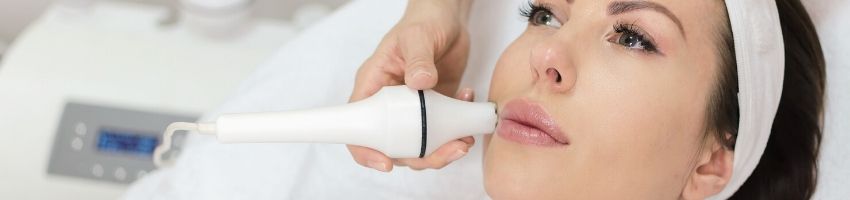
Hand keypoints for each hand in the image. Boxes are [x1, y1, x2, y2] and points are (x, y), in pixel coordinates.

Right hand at [348, 0, 473, 171]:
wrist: (447, 19)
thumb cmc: (422, 22)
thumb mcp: (416, 37)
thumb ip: (418, 59)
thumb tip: (419, 83)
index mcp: (373, 87)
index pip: (358, 128)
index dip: (367, 151)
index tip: (387, 163)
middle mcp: (390, 104)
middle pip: (395, 146)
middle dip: (423, 155)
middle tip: (452, 148)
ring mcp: (413, 110)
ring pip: (421, 145)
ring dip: (444, 147)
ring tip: (465, 137)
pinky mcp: (436, 109)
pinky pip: (442, 131)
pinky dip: (457, 128)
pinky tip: (468, 103)